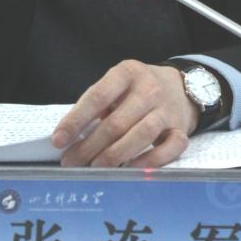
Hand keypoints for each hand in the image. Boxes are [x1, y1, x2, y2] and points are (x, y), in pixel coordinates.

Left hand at [50, 60, 197, 168]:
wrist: (181, 85)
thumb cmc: (138, 88)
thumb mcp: (118, 83)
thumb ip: (98, 103)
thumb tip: (69, 136)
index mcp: (127, 73)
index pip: (98, 96)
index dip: (76, 120)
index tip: (59, 140)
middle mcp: (149, 89)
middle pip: (117, 122)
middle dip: (90, 146)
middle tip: (71, 162)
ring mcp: (167, 109)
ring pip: (141, 135)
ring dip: (114, 155)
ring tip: (95, 168)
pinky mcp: (181, 128)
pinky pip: (170, 148)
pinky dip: (151, 160)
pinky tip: (131, 168)